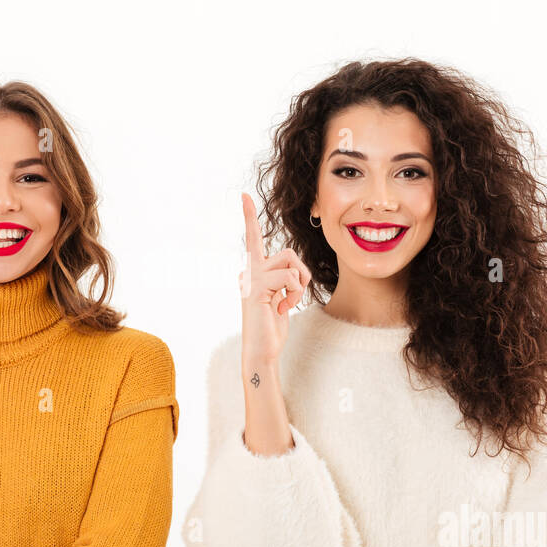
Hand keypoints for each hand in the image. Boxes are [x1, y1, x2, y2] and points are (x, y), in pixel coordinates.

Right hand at [238, 192, 311, 367]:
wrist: (262, 351)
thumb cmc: (273, 327)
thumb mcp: (281, 298)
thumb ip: (283, 279)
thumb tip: (292, 272)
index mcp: (255, 271)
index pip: (254, 239)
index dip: (250, 217)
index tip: (244, 196)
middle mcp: (249, 271)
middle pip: (288, 252)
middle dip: (302, 274)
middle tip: (295, 296)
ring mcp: (251, 279)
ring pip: (290, 261)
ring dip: (299, 284)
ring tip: (288, 303)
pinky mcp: (257, 289)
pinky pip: (289, 277)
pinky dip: (294, 294)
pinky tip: (283, 309)